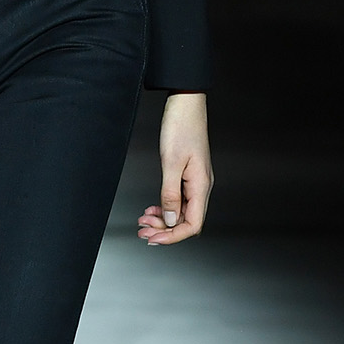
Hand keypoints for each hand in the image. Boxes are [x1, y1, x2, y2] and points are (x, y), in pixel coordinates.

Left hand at [138, 91, 211, 245]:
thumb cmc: (181, 128)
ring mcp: (194, 182)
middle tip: (142, 231)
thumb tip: (169, 220)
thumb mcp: (171, 163)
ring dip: (162, 220)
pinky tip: (151, 209)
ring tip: (143, 221)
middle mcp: (201, 187)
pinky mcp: (187, 175)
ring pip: (180, 212)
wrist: (186, 104)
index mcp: (201, 186)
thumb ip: (170, 194)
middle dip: (164, 230)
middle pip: (185, 221)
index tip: (153, 239)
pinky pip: (177, 200)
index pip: (192, 225)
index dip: (173, 236)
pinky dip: (163, 207)